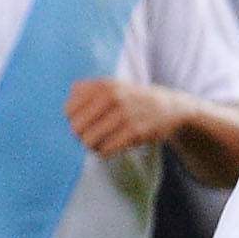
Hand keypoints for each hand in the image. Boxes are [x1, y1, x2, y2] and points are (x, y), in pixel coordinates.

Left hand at [65, 78, 193, 157]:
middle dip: (81, 135)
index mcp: (102, 85)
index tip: (84, 122)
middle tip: (90, 136)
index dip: (72, 120)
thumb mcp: (110, 85)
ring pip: (90, 140)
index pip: (68, 110)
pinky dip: (105, 152)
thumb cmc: (132, 99)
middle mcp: (113, 97)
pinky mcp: (136, 131)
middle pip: (76, 127)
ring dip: (91, 146)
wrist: (171, 108)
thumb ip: (83, 91)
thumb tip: (67, 112)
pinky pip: (107, 149)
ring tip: (98, 144)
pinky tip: (110, 148)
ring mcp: (125, 114)